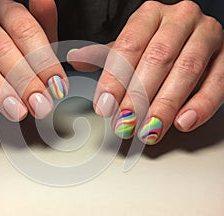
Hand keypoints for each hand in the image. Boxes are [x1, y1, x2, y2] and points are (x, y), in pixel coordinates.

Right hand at [0, 0, 67, 121]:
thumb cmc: (22, 50)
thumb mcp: (41, 38)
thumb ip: (46, 22)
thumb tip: (46, 1)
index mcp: (7, 11)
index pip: (25, 30)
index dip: (42, 61)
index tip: (56, 85)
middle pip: (0, 47)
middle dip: (23, 81)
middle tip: (38, 104)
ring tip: (16, 110)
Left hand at [68, 1, 223, 144]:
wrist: (191, 35)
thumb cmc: (154, 42)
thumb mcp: (128, 45)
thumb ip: (105, 55)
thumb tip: (76, 59)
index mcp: (150, 14)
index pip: (128, 45)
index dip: (115, 78)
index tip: (105, 106)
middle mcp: (180, 19)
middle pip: (158, 58)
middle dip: (139, 95)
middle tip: (125, 123)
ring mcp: (207, 36)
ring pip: (186, 71)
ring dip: (165, 105)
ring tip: (148, 130)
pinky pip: (217, 82)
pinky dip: (200, 105)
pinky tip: (182, 122)